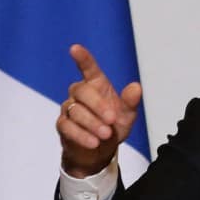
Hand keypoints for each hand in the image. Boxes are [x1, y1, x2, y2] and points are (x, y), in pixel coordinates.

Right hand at [57, 43, 141, 177]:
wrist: (101, 150)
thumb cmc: (112, 126)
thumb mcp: (127, 115)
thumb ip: (130, 101)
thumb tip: (136, 87)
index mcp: (96, 85)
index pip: (88, 68)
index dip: (82, 58)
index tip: (75, 48)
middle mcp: (79, 93)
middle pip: (82, 91)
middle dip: (98, 106)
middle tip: (112, 120)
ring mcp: (68, 108)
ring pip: (75, 111)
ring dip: (92, 124)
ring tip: (106, 134)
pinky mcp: (62, 125)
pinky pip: (67, 127)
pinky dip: (82, 135)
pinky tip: (93, 142)